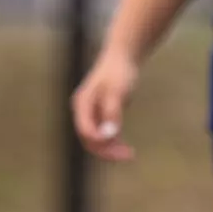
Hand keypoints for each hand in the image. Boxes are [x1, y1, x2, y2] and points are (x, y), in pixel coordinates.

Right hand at [71, 47, 139, 161]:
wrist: (124, 55)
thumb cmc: (120, 71)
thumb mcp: (117, 91)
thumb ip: (112, 112)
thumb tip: (108, 136)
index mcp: (82, 103)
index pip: (86, 131)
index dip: (100, 142)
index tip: (119, 148)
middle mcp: (83, 110)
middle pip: (89, 138)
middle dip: (107, 150)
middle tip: (128, 156)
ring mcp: (91, 112)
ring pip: (96, 138)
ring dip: (111, 148)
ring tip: (130, 154)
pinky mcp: (100, 113)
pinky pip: (103, 133)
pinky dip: (113, 140)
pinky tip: (125, 147)